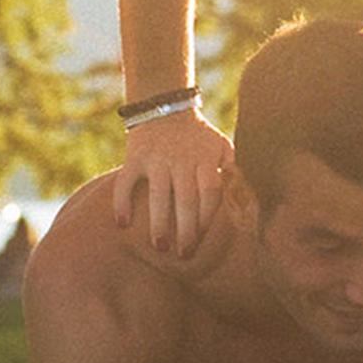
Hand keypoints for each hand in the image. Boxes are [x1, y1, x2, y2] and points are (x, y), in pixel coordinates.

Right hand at [112, 106, 231, 259]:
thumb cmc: (198, 136)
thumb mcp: (221, 145)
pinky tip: (123, 224)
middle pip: (186, 198)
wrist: (165, 107)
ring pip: (157, 194)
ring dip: (158, 222)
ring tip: (160, 246)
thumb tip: (241, 197)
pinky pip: (124, 182)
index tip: (203, 239)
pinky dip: (121, 202)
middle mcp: (180, 159)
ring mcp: (156, 159)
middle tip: (184, 254)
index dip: (208, 217)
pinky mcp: (134, 158)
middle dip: (186, 229)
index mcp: (204, 158)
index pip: (210, 192)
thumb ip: (231, 169)